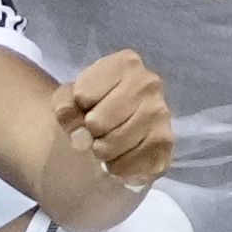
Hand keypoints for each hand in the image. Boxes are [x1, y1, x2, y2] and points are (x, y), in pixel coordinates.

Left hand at [53, 49, 172, 188]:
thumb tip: (81, 138)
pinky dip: (119, 167)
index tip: (85, 104)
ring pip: (114, 144)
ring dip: (103, 152)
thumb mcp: (70, 96)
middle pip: (98, 122)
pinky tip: (120, 157)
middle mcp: (149, 84)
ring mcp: (162, 113)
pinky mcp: (166, 143)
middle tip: (96, 130)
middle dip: (90, 132)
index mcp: (126, 63)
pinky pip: (131, 164)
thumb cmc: (94, 102)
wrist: (119, 124)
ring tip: (107, 144)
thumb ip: (65, 108)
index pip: (83, 95)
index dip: (78, 106)